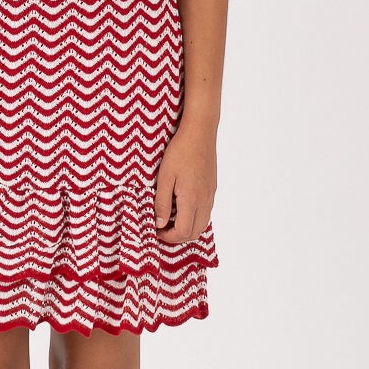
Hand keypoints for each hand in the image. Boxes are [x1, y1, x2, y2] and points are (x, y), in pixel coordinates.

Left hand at [153, 122, 216, 244]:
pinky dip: (194, 218)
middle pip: (195, 232)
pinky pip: (206, 212)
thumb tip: (160, 223)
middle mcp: (205, 200)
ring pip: (203, 223)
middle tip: (162, 229)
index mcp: (192, 199)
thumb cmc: (180, 151)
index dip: (169, 236)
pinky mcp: (212, 188)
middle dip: (178, 236)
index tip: (156, 230)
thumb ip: (162, 202)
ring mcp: (210, 195)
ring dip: (187, 228)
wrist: (200, 132)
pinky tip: (181, 208)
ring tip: (170, 220)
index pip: (184, 232)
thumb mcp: (164, 177)